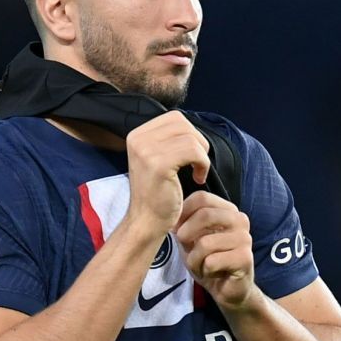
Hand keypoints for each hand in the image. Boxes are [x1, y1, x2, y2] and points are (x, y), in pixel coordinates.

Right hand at [124, 113, 210, 235]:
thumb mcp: (155, 160)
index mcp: (137, 135)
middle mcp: (138, 139)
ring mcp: (146, 151)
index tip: (190, 155)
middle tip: (197, 163)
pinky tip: (198, 178)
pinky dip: (203, 164)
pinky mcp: (159, 165)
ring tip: (198, 172)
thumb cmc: (156, 194)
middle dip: (198, 142)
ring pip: (190, 138)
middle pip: (183, 123)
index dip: (190, 133)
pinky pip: (194, 152)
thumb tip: (189, 127)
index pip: (174, 118)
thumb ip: (167, 141)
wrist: (146, 222)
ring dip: (202, 155)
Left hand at [175, 191, 254, 310]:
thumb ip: (183, 224)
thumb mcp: (191, 240)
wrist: (227, 290)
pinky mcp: (245, 258)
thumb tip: (170, 213)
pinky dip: (205, 270)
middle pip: (205, 215)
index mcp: (228, 210)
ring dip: (194, 259)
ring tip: (200, 265)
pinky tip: (212, 273)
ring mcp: (244, 238)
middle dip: (186, 234)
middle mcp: (240, 220)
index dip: (182, 212)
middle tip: (184, 247)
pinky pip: (212, 261)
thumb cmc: (209, 262)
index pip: (201, 198)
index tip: (176, 229)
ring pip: (205, 243)